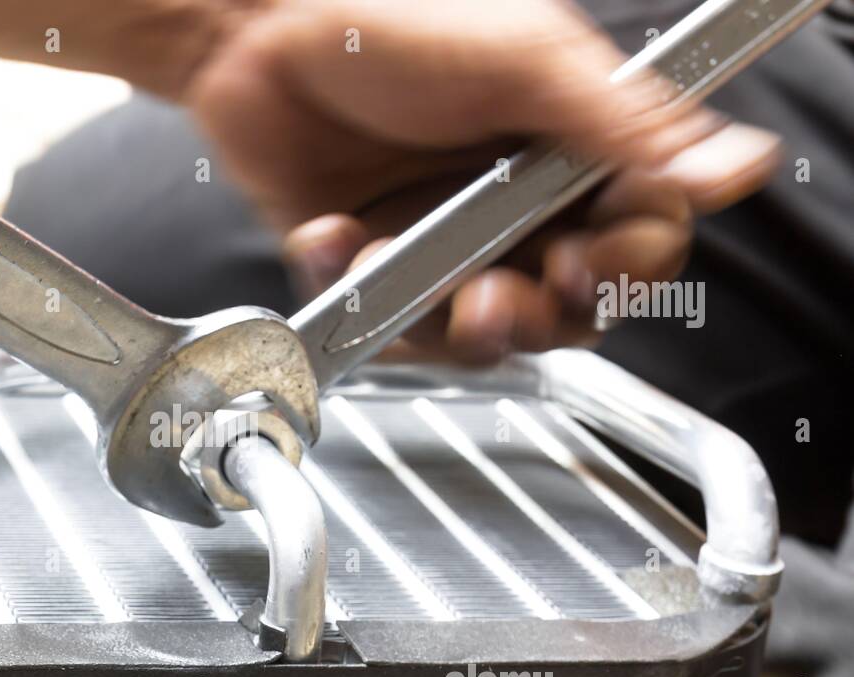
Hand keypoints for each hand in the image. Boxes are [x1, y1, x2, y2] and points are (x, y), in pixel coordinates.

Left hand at [185, 0, 781, 362]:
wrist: (262, 35)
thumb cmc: (389, 22)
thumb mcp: (525, 62)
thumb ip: (626, 125)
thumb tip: (727, 164)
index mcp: (574, 152)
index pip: (640, 240)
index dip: (626, 267)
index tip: (589, 261)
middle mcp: (518, 207)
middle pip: (571, 307)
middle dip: (540, 313)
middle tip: (500, 295)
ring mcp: (448, 245)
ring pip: (486, 333)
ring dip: (455, 320)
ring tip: (421, 278)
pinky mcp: (379, 270)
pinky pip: (393, 324)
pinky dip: (366, 292)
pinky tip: (339, 238)